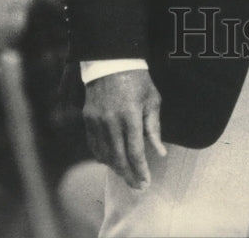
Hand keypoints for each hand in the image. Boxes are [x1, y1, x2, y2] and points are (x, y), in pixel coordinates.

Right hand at [83, 70, 165, 189]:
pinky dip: (103, 157)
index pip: (135, 152)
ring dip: (116, 168)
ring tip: (127, 176)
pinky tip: (112, 161)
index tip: (146, 182)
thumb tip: (160, 153)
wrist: (111, 61)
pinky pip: (94, 145)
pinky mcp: (87, 119)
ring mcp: (97, 121)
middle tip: (137, 187)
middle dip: (129, 176)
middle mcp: (111, 121)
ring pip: (105, 154)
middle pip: (119, 158)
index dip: (141, 170)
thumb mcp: (152, 99)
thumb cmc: (137, 80)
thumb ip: (154, 128)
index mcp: (130, 115)